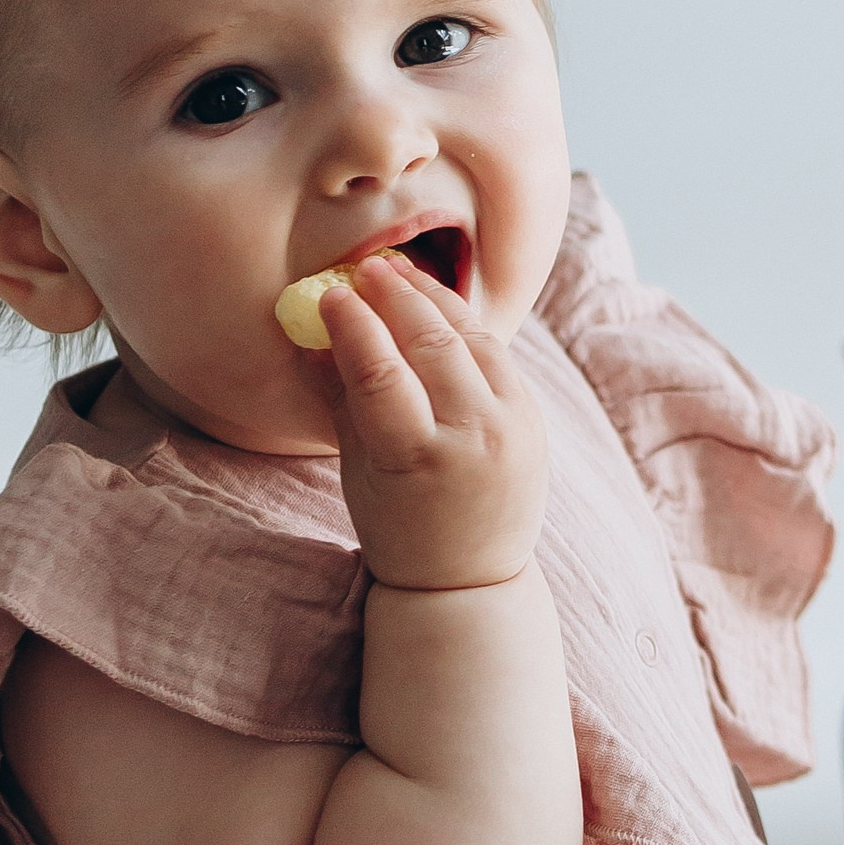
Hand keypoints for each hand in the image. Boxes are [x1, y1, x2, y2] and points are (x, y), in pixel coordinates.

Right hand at [314, 252, 549, 593]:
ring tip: (400, 274)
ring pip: (472, 339)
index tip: (330, 294)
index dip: (353, 326)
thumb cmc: (398, 527)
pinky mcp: (532, 417)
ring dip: (434, 299)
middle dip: (395, 297)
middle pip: (432, 344)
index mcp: (418, 459)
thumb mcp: (357, 470)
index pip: (381, 373)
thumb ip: (340, 398)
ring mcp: (511, 425)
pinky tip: (439, 304)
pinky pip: (497, 354)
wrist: (470, 575)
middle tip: (366, 269)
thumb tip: (311, 333)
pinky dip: (466, 325)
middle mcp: (473, 437)